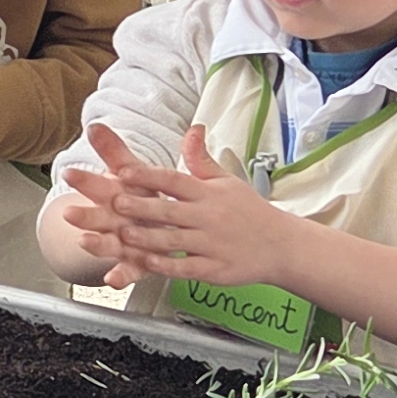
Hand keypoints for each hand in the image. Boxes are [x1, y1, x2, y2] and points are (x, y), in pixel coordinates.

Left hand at [60, 123, 296, 287]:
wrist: (282, 245)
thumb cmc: (249, 211)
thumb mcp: (227, 181)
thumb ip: (202, 160)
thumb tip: (192, 129)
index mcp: (208, 193)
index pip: (174, 180)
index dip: (148, 176)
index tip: (123, 172)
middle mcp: (209, 216)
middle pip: (170, 210)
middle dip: (142, 207)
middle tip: (114, 202)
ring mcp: (212, 244)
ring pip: (175, 240)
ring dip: (148, 238)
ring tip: (123, 235)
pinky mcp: (215, 268)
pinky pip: (188, 267)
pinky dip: (168, 266)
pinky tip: (148, 264)